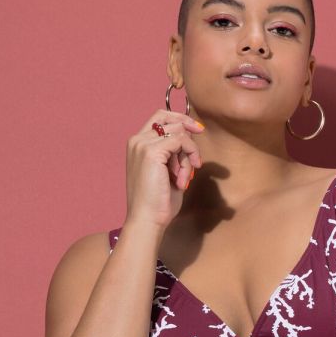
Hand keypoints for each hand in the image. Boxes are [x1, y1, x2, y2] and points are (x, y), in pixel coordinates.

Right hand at [127, 105, 204, 229]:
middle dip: (188, 139)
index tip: (198, 131)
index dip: (181, 120)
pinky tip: (182, 180)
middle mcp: (137, 140)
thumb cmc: (158, 202)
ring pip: (178, 132)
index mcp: (138, 144)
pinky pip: (181, 142)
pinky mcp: (151, 152)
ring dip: (188, 155)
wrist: (147, 220)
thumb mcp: (168, 171)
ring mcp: (142, 144)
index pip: (160, 116)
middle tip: (195, 161)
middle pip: (171, 120)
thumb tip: (191, 139)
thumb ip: (175, 153)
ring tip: (183, 178)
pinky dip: (187, 161)